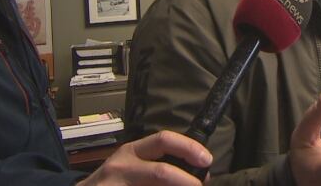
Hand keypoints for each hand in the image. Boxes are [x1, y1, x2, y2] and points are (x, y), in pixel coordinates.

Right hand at [77, 131, 211, 185]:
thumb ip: (160, 164)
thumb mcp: (132, 166)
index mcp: (131, 151)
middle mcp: (122, 166)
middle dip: (187, 181)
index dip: (188, 148)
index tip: (206, 160)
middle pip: (162, 172)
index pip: (163, 139)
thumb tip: (200, 172)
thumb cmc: (114, 182)